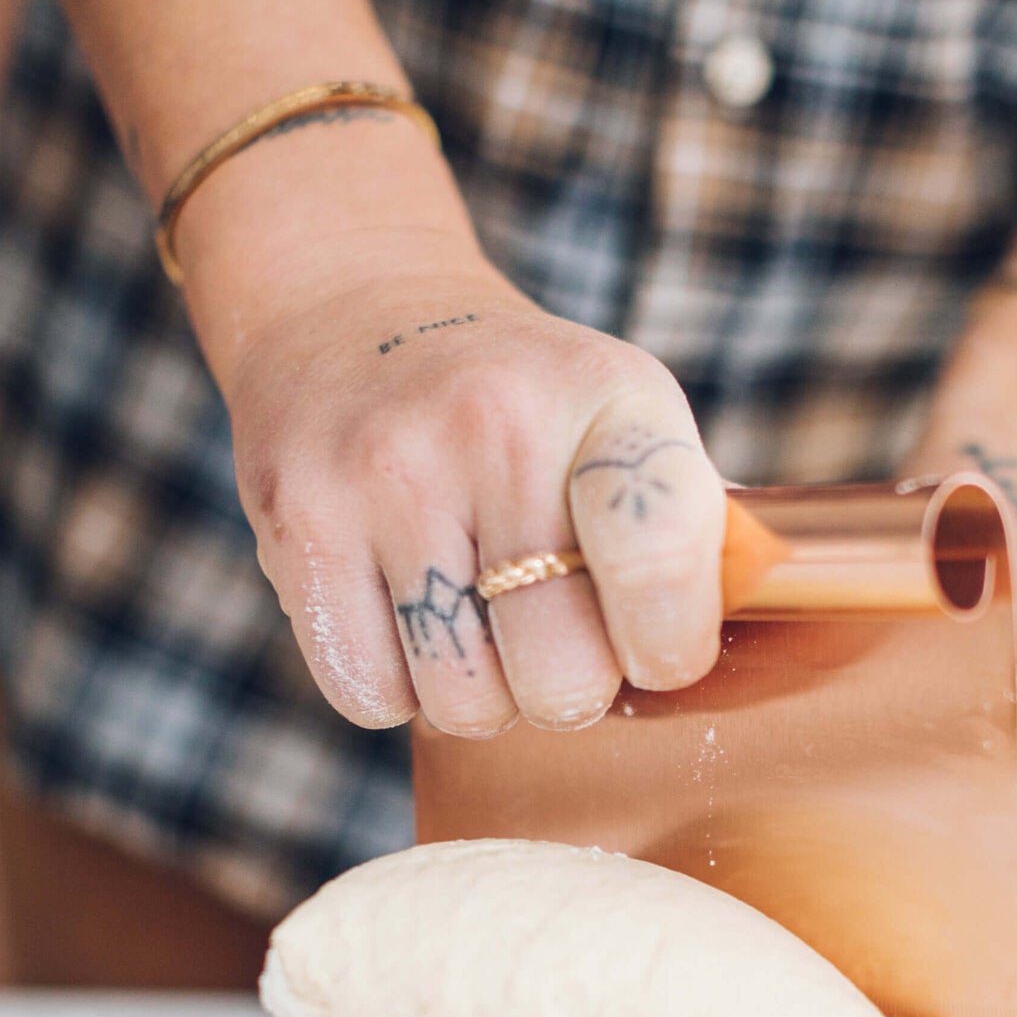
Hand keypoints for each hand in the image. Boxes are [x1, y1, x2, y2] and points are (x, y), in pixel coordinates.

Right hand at [203, 249, 725, 737]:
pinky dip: (396, 688)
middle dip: (566, 687)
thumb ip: (684, 534)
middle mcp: (497, 424)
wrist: (351, 312)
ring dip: (478, 694)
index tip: (656, 650)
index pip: (664, 554)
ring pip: (462, 704)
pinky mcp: (298, 519)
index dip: (670, 643)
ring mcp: (388, 471)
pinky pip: (370, 696)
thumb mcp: (621, 420)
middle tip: (549, 640)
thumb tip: (717, 657)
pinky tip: (400, 615)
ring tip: (472, 619)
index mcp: (609, 397)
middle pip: (562, 674)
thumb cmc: (521, 406)